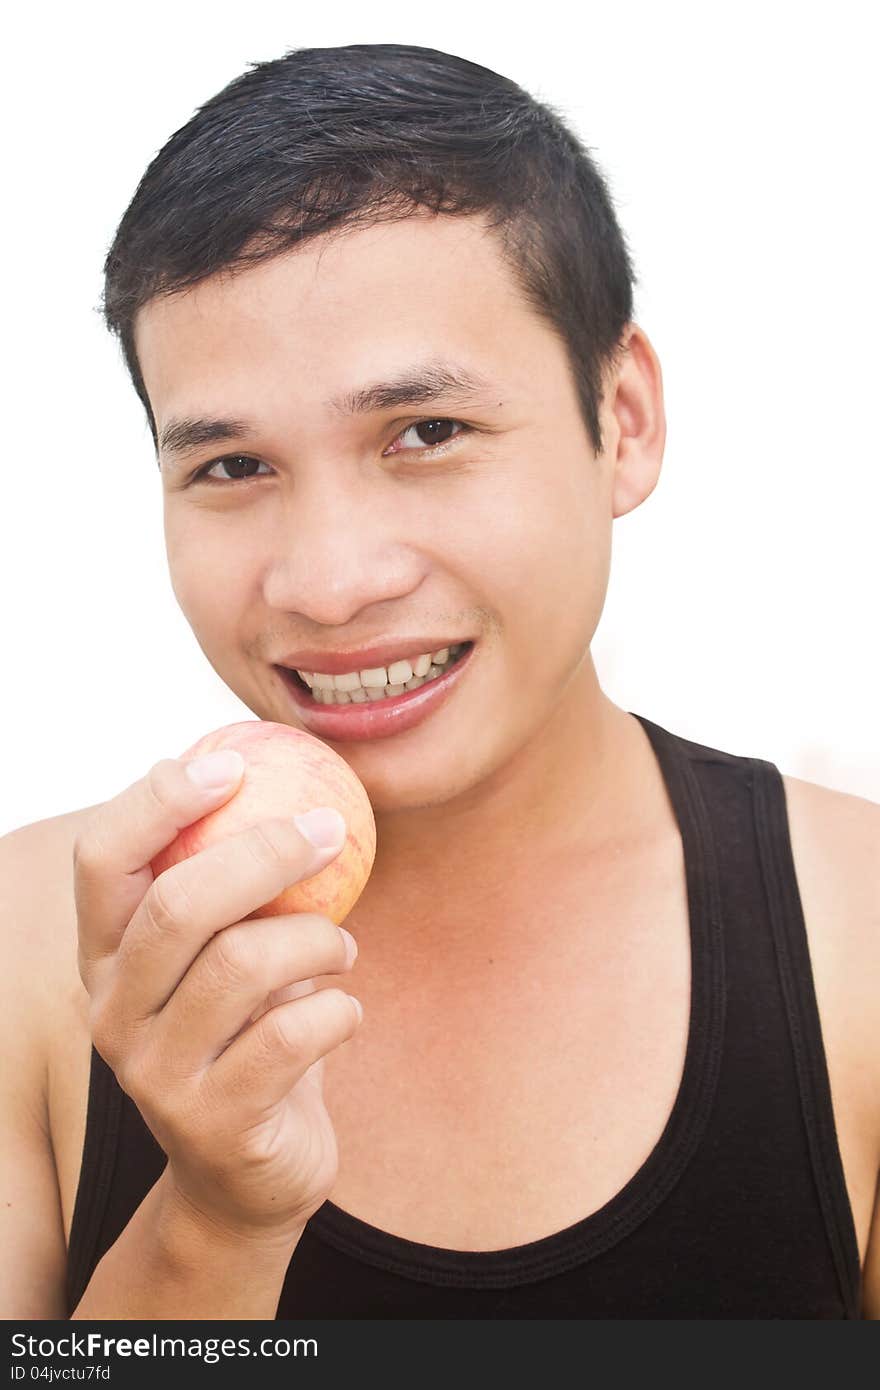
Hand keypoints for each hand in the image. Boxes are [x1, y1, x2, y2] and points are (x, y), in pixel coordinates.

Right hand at [73, 750, 361, 1243]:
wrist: (246, 1176)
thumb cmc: (247, 1035)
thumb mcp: (226, 954)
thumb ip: (235, 885)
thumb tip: (274, 766)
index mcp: (105, 954)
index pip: (102, 857)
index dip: (160, 800)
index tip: (232, 766)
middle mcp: (112, 1011)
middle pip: (178, 902)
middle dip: (266, 851)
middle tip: (331, 831)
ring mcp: (155, 1074)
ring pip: (242, 963)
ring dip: (318, 937)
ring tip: (345, 944)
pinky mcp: (214, 1123)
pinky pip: (292, 1035)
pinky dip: (338, 1007)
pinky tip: (345, 1009)